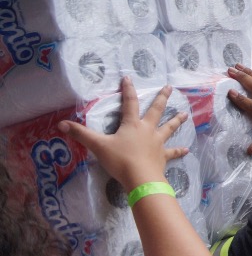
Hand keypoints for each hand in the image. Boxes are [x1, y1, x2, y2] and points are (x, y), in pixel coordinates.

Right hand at [59, 79, 187, 190]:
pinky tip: (187, 150)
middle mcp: (147, 130)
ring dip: (176, 121)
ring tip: (185, 114)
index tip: (128, 78)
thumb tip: (61, 124)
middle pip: (156, 110)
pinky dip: (179, 151)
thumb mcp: (98, 146)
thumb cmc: (120, 159)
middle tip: (169, 87)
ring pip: (169, 128)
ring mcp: (157, 142)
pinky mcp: (163, 156)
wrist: (141, 178)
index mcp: (132, 125)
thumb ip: (80, 134)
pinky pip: (172, 152)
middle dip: (162, 98)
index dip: (128, 90)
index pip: (129, 103)